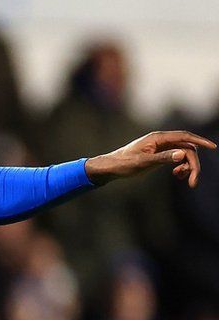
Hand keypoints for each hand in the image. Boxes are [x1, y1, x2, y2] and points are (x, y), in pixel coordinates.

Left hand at [84, 130, 216, 186]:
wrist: (111, 167)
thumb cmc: (124, 163)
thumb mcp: (143, 162)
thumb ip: (162, 158)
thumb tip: (181, 154)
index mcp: (158, 138)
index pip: (184, 136)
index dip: (200, 141)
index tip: (213, 147)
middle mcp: (161, 140)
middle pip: (187, 148)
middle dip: (193, 164)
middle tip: (193, 182)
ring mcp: (161, 147)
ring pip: (184, 154)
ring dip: (188, 166)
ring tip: (184, 179)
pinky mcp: (160, 155)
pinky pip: (177, 158)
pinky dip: (181, 167)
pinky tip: (178, 176)